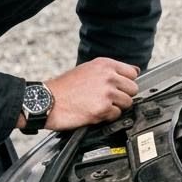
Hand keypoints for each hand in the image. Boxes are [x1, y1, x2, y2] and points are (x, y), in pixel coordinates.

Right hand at [19, 58, 139, 130]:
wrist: (46, 101)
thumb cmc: (64, 87)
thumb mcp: (88, 69)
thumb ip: (110, 71)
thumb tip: (135, 71)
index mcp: (105, 64)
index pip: (133, 73)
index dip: (126, 82)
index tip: (119, 87)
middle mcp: (108, 77)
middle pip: (133, 88)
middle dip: (123, 95)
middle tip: (107, 98)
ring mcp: (106, 93)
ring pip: (127, 103)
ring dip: (116, 107)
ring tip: (99, 105)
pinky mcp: (103, 109)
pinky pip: (116, 115)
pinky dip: (107, 117)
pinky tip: (94, 112)